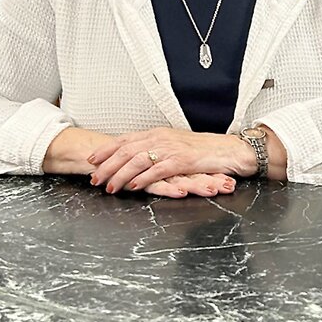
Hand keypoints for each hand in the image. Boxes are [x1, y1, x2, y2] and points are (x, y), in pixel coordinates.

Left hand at [87, 127, 256, 193]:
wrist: (229, 150)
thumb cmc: (205, 150)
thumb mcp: (176, 145)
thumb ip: (157, 149)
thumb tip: (139, 157)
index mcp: (158, 134)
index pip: (126, 140)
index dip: (106, 149)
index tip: (91, 159)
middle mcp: (161, 139)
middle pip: (126, 150)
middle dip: (106, 165)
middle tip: (93, 177)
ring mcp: (171, 149)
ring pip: (137, 160)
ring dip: (120, 174)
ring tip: (108, 187)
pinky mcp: (181, 161)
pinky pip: (156, 170)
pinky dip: (142, 179)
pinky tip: (132, 186)